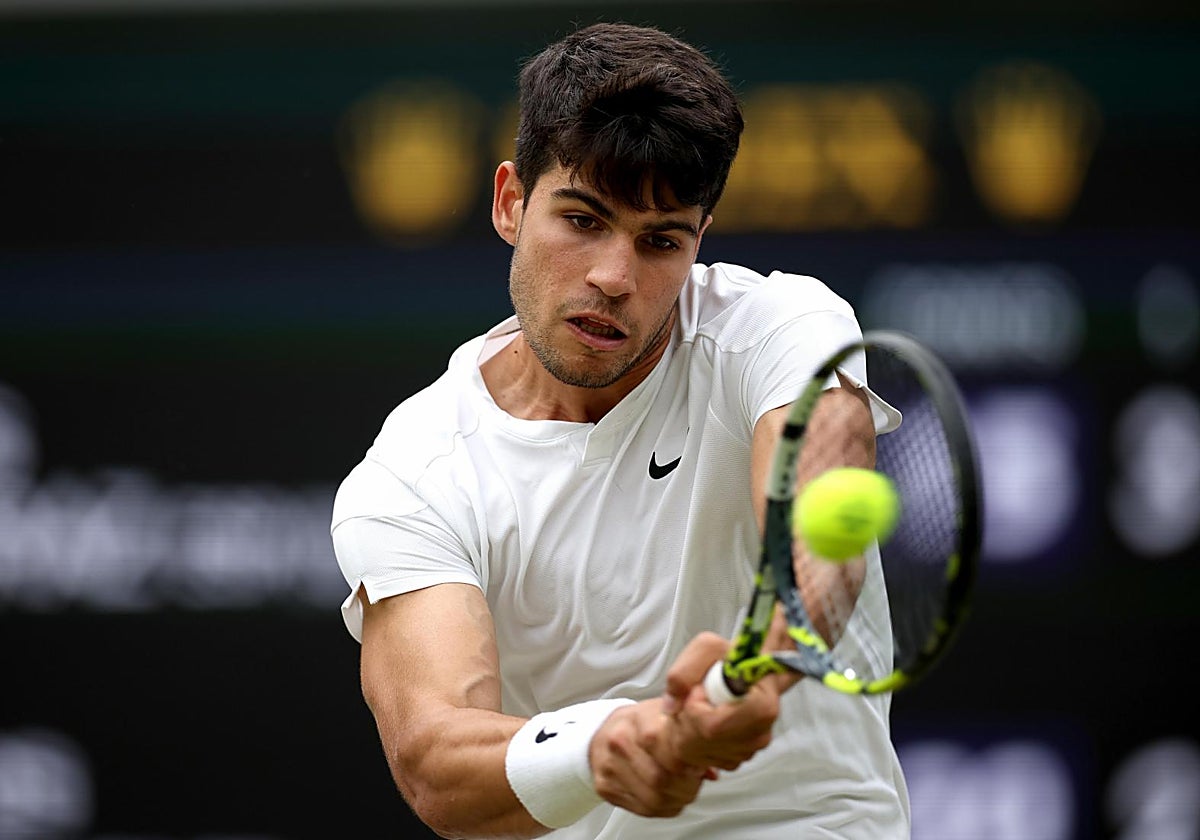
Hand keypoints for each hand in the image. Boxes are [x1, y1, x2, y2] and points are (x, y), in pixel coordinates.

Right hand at [588, 698, 710, 817]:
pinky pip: (642, 809)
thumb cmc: (639, 724)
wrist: (602, 731)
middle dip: (686, 786)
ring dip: (676, 800)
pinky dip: (662, 808)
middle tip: (694, 782)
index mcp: (639, 719)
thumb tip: (712, 768)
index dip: (691, 765)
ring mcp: (609, 766)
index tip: (698, 766)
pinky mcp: (605, 786)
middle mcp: (620, 741)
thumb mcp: (667, 717)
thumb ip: (690, 738)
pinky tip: (667, 796)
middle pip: (662, 778)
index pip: (671, 751)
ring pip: (653, 798)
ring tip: (682, 789)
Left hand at [660, 632, 783, 770]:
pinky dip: (694, 742)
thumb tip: (671, 707)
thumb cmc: (729, 658)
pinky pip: (703, 760)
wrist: (746, 670)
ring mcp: (750, 750)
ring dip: (688, 731)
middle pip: (703, 744)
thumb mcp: (706, 648)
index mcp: (762, 706)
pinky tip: (701, 721)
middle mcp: (760, 734)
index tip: (697, 690)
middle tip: (691, 698)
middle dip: (686, 721)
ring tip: (697, 707)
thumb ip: (683, 672)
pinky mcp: (738, 758)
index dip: (695, 710)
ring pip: (699, 755)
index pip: (713, 726)